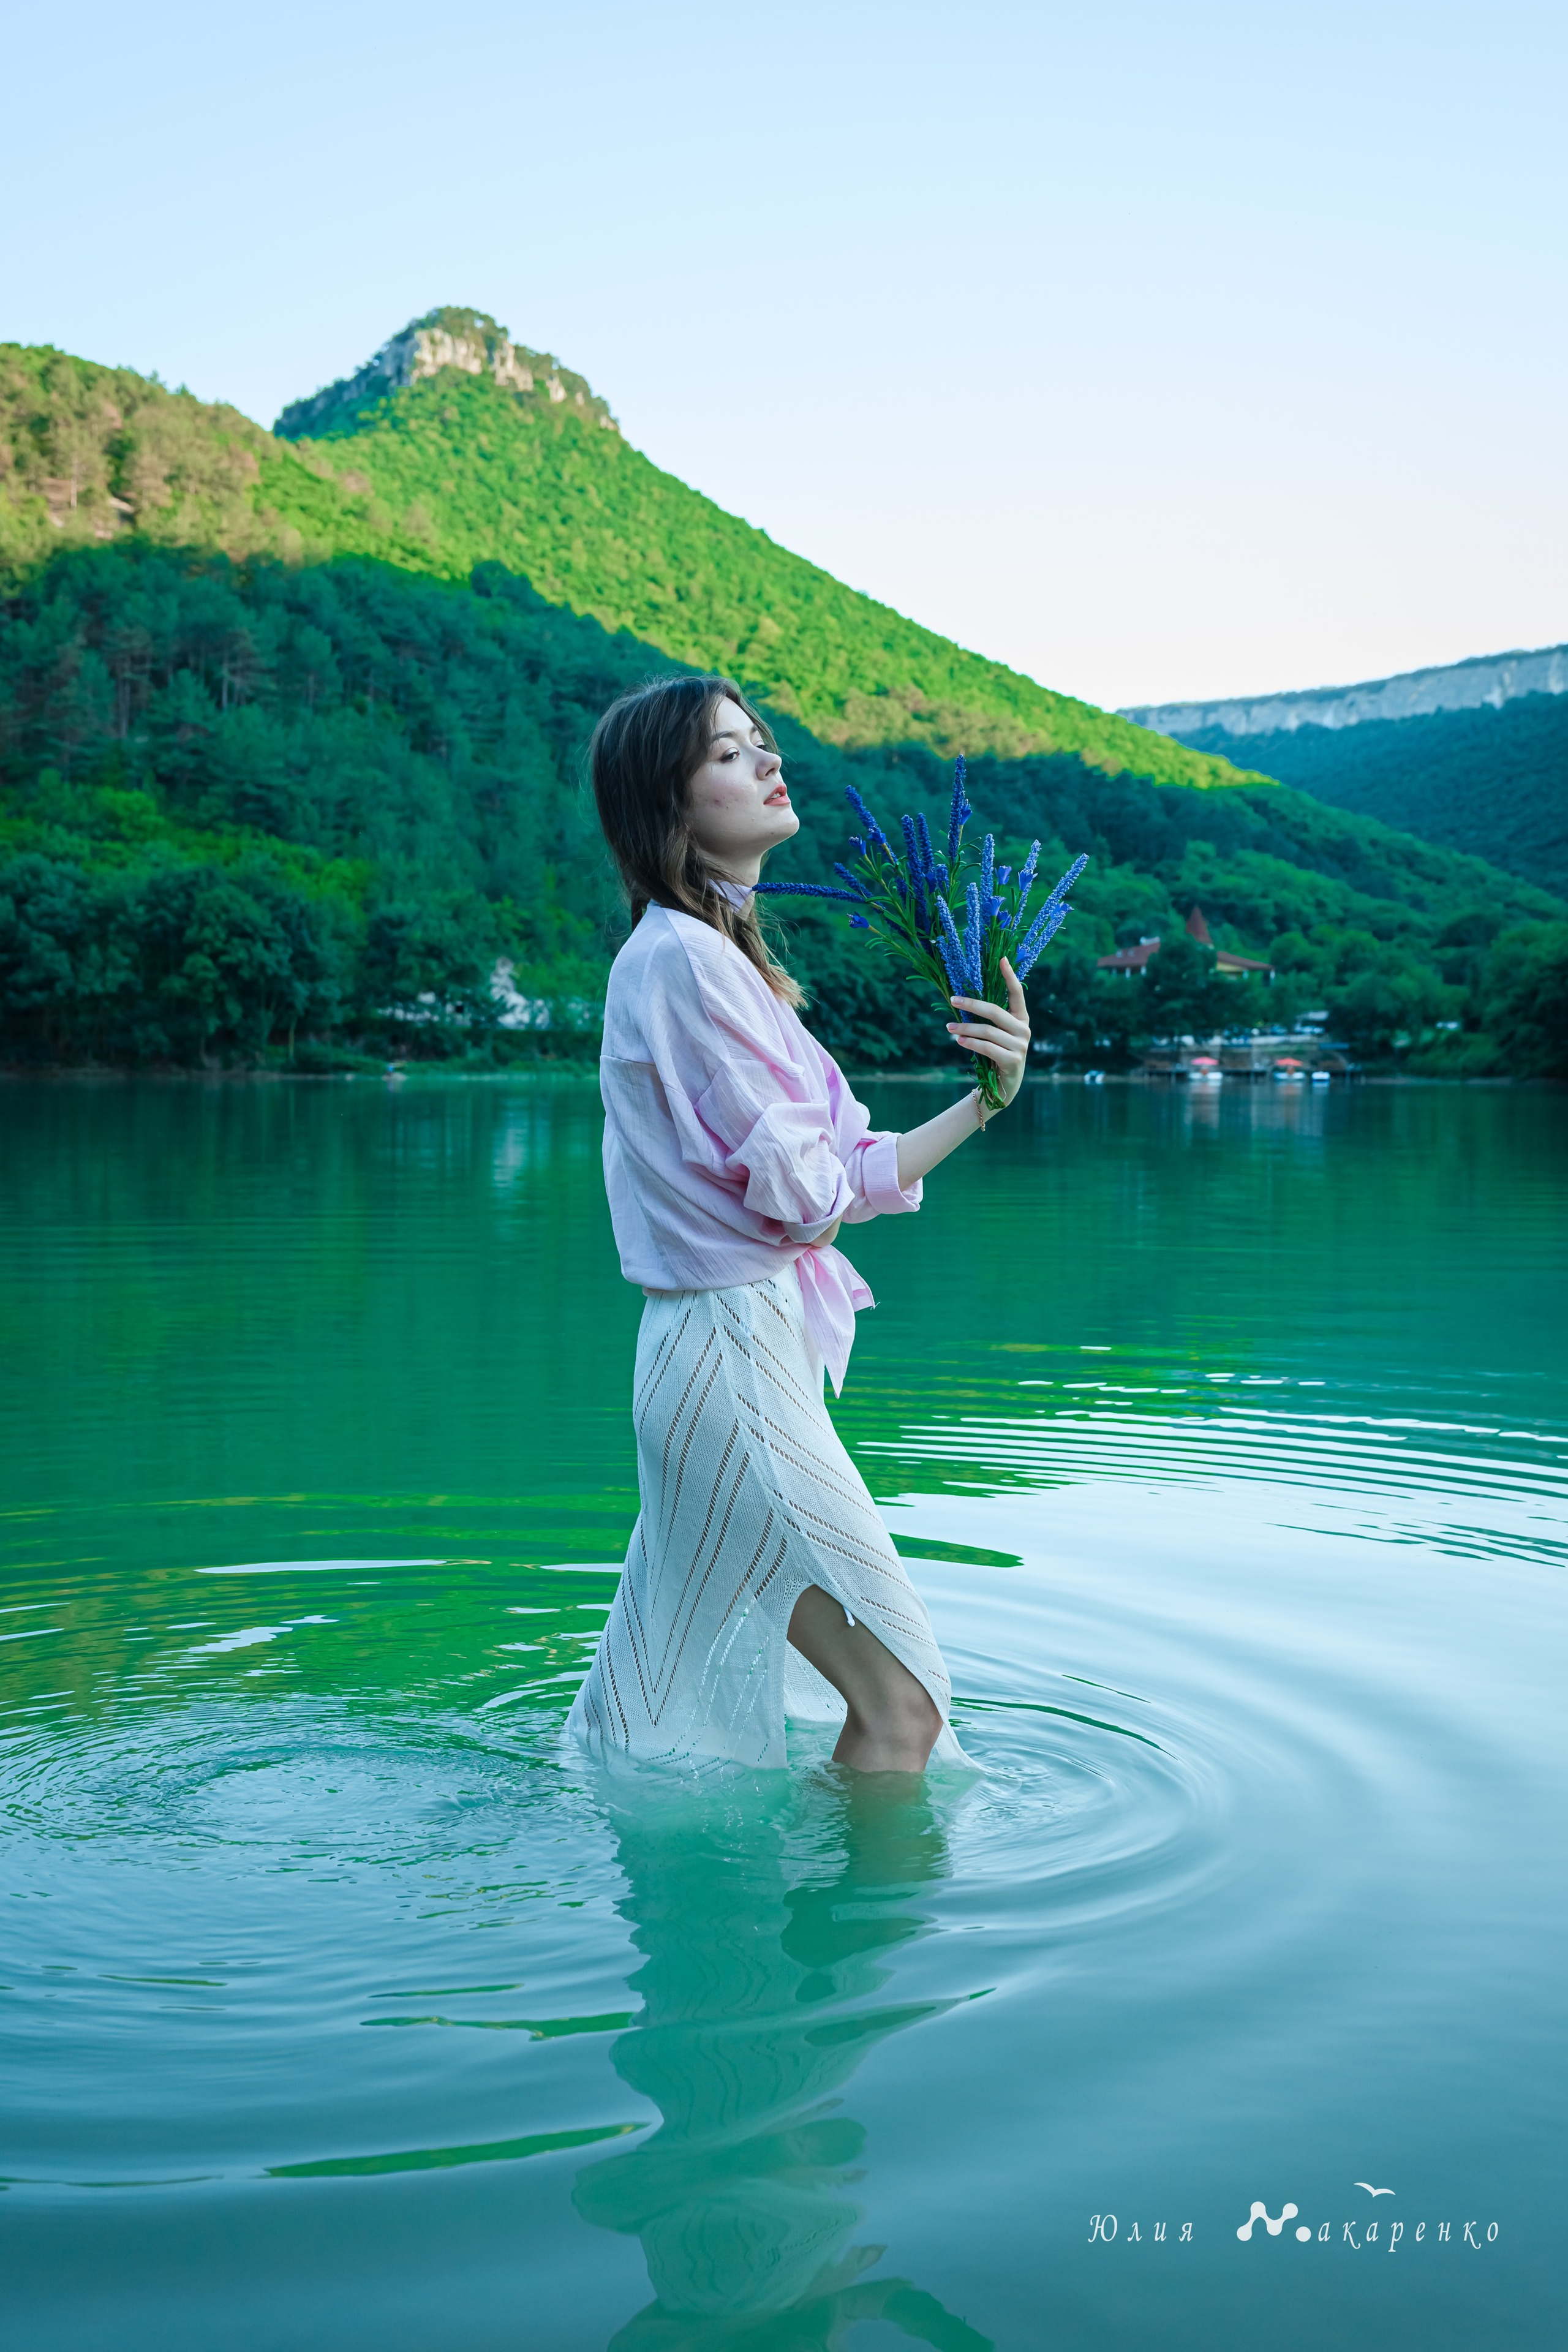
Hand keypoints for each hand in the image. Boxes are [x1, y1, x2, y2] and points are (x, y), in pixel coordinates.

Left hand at [946, 957, 1030, 1110]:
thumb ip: (988, 1019)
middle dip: (972, 1005)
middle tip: (953, 1000)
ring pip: (988, 1031)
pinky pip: (987, 1048)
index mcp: (1021, 1018)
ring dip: (965, 1028)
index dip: (1010, 976)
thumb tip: (961, 1000)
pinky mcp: (1013, 1061)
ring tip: (949, 1028)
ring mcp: (1020, 1045)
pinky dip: (971, 1043)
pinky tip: (959, 1041)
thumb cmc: (996, 1053)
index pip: (1017, 993)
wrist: (1004, 1085)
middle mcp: (1023, 1029)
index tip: (1001, 959)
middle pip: (995, 1011)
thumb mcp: (996, 1033)